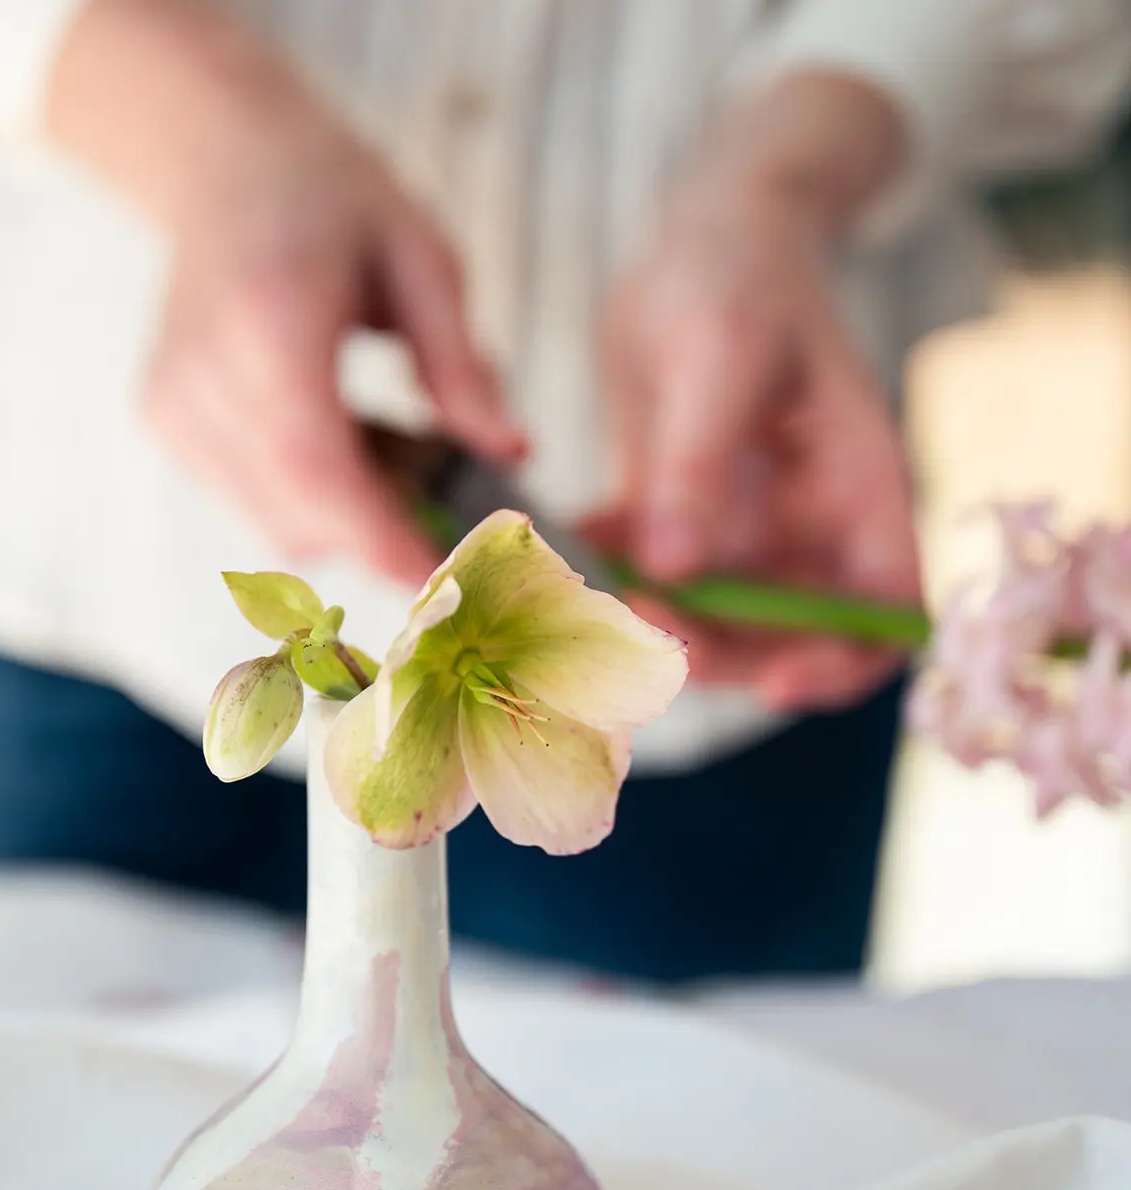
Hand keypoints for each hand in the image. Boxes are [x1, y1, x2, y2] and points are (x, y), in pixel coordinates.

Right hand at [47, 0, 522, 586]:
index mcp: (268, 322)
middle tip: (442, 486)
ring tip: (380, 434)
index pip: (318, 469)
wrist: (221, 164)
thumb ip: (462, 364)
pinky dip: (310, 497)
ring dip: (348, 516)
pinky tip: (331, 429)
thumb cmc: (332, 201)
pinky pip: (255, 506)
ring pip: (278, 527)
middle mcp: (203, 375)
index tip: (445, 582)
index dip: (381, 541)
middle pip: (300, 517)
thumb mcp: (422, 257)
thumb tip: (512, 452)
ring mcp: (172, 407)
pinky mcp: (164, 426)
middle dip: (384, 533)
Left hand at [598, 73, 920, 709]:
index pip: (882, 618)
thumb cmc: (738, 273)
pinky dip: (612, 575)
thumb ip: (697, 464)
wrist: (700, 233)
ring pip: (709, 628)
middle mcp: (806, 531)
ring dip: (652, 623)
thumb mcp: (719, 352)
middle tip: (640, 620)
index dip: (841, 667)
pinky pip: (650, 582)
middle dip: (717, 655)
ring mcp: (743, 535)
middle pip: (785, 646)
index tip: (774, 684)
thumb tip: (675, 572)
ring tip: (595, 574)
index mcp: (857, 493)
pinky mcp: (680, 523)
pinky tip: (580, 530)